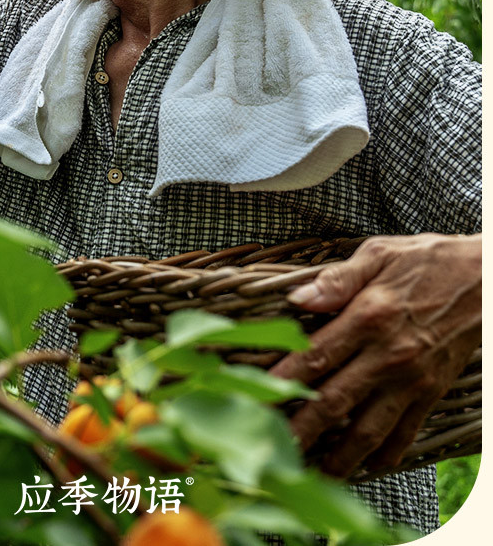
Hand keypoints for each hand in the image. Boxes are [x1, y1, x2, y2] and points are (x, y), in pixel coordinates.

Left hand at [268, 232, 480, 477]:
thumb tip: (298, 298)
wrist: (485, 278)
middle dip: (301, 430)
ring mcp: (412, 379)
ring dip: (339, 457)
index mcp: (369, 316)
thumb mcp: (379, 254)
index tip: (258, 398)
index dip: (284, 380)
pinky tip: (366, 467)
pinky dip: (385, 455)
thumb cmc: (428, 260)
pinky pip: (405, 432)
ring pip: (369, 429)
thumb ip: (337, 278)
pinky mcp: (432, 391)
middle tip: (274, 450)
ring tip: (313, 474)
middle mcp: (388, 354)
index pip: (316, 355)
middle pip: (335, 401)